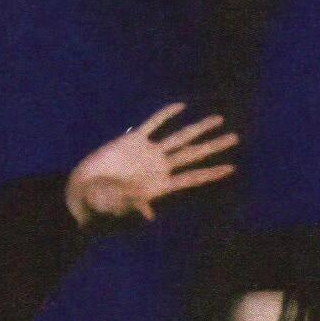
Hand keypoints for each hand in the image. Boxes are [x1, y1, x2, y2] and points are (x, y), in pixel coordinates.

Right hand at [64, 102, 239, 225]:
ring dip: (198, 128)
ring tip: (219, 119)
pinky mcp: (132, 141)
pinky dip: (165, 115)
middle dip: (214, 146)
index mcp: (160, 186)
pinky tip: (181, 106)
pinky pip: (152, 124)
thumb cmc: (102, 205)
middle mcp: (159, 168)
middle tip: (236, 137)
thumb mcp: (119, 207)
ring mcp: (148, 154)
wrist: (83, 193)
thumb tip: (149, 214)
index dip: (211, 173)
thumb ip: (134, 207)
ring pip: (179, 137)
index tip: (232, 168)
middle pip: (193, 154)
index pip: (192, 178)